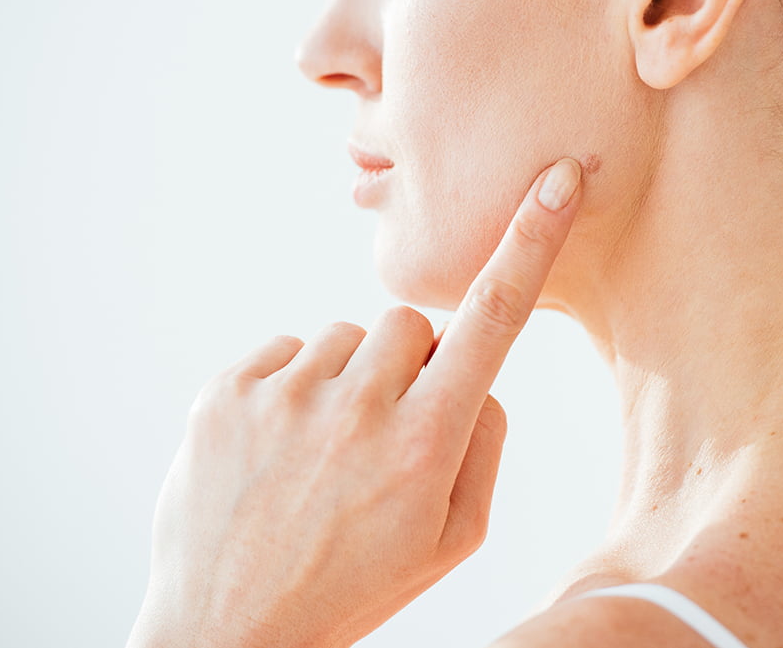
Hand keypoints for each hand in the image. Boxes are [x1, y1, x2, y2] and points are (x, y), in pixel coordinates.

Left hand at [127, 157, 583, 647]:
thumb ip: (482, 445)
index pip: (491, 323)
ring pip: (345, 335)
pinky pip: (285, 350)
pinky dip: (292, 387)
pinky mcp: (227, 392)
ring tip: (320, 452)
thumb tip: (476, 378)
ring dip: (346, 379)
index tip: (555, 180)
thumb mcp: (449, 540)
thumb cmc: (354, 584)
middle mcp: (356, 409)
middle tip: (380, 434)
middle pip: (407, 324)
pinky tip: (280, 448)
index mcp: (425, 445)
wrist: (228, 631)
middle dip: (407, 366)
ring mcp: (284, 396)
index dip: (530, 246)